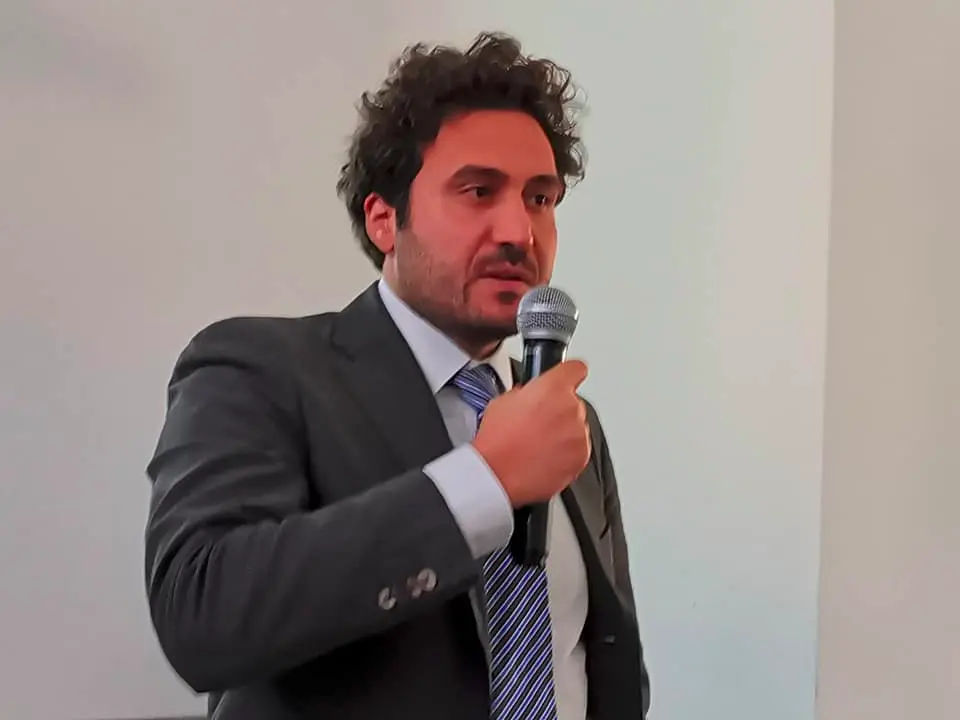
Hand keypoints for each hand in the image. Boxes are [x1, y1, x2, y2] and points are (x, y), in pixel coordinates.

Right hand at [472, 360, 590, 507]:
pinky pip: (578, 450)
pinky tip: (543, 457)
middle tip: (537, 424)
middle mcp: (571, 408)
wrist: (496, 474)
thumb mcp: (504, 400)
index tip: (568, 377)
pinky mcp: (581, 458)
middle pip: (573, 403)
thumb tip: (532, 396)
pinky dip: (566, 454)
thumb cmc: (497, 441)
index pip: (575, 369)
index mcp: (553, 387)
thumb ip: (527, 392)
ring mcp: (578, 434)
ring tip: (537, 444)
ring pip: (576, 428)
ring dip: (563, 433)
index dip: (569, 374)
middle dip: (559, 411)